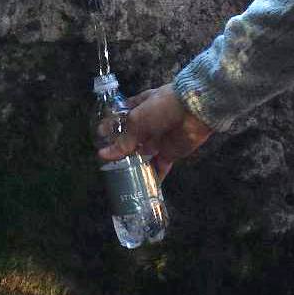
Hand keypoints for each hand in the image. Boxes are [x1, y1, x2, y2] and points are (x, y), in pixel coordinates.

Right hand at [98, 83, 212, 179]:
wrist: (195, 111)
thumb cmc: (162, 107)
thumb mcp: (137, 121)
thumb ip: (122, 141)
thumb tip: (104, 154)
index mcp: (138, 108)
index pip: (120, 118)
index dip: (109, 128)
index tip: (99, 140)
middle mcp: (147, 125)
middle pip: (129, 140)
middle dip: (118, 150)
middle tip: (106, 163)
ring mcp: (158, 140)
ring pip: (141, 155)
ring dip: (132, 165)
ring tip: (118, 177)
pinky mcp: (169, 153)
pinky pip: (158, 167)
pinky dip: (152, 177)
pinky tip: (141, 187)